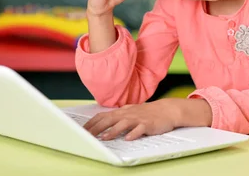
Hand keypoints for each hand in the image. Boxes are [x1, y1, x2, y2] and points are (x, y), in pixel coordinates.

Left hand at [83, 98, 212, 140]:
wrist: (167, 110)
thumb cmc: (147, 113)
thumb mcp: (129, 112)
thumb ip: (117, 117)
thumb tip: (101, 121)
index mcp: (122, 112)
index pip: (102, 116)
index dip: (92, 123)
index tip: (82, 130)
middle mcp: (128, 114)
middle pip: (109, 119)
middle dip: (97, 128)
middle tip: (87, 135)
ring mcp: (138, 119)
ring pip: (123, 124)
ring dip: (113, 131)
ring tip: (105, 137)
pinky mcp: (148, 124)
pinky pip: (140, 129)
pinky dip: (134, 133)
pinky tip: (128, 138)